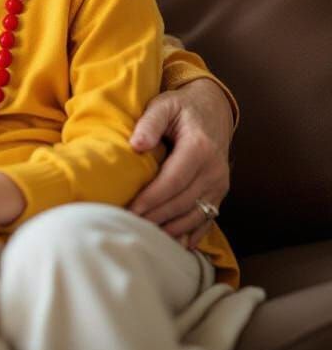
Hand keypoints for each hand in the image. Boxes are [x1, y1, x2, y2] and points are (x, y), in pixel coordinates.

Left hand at [129, 79, 233, 247]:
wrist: (212, 108)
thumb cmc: (181, 106)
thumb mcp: (163, 105)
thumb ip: (149, 123)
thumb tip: (136, 145)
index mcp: (199, 148)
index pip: (172, 181)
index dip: (151, 199)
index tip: (130, 210)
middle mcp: (214, 169)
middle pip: (183, 202)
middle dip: (157, 217)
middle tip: (131, 227)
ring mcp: (220, 183)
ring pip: (196, 214)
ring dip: (173, 228)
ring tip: (148, 238)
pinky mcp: (220, 191)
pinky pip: (209, 217)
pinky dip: (193, 232)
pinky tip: (179, 244)